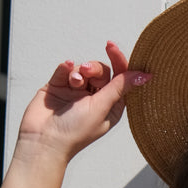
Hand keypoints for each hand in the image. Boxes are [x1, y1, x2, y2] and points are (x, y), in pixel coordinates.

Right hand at [16, 42, 151, 161]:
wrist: (42, 140)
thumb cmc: (74, 131)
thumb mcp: (102, 107)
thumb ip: (120, 88)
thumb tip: (144, 75)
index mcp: (110, 106)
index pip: (120, 79)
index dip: (119, 61)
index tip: (112, 47)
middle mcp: (94, 98)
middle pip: (101, 71)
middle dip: (95, 68)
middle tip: (87, 72)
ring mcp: (75, 92)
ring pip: (83, 68)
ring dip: (79, 71)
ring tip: (74, 80)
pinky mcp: (58, 87)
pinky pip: (65, 69)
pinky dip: (66, 67)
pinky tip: (65, 69)